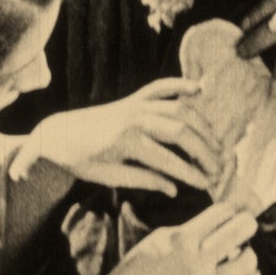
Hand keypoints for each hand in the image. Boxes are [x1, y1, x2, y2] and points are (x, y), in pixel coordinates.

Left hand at [22, 78, 225, 195]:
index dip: (191, 173)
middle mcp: (134, 117)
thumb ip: (143, 180)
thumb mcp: (109, 177)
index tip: (207, 184)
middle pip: (182, 131)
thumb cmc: (81, 160)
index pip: (169, 160)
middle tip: (218, 168)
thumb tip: (174, 188)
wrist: (57, 134)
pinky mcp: (133, 98)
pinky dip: (180, 85)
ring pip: (179, 109)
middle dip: (204, 150)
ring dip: (202, 125)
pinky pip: (161, 87)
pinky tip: (199, 90)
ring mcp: (135, 104)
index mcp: (126, 141)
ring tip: (216, 144)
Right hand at [100, 202, 262, 274]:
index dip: (230, 210)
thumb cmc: (139, 265)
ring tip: (243, 252)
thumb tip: (222, 226)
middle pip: (239, 232)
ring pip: (246, 263)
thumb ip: (190, 230)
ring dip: (249, 253)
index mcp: (182, 238)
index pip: (221, 213)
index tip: (231, 212)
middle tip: (247, 224)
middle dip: (247, 223)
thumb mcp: (160, 237)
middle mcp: (196, 261)